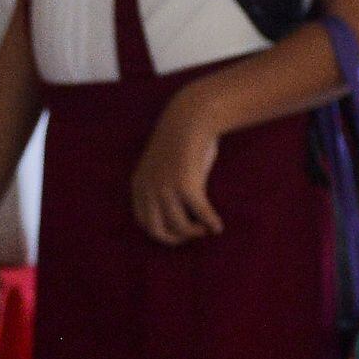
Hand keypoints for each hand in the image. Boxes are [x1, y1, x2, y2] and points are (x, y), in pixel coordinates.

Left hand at [132, 95, 222, 244]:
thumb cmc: (180, 144)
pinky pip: (201, 214)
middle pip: (157, 231)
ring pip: (180, 227)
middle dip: (175, 239)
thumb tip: (173, 216)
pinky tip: (218, 227)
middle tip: (192, 235)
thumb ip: (161, 188)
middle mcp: (148, 189)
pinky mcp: (186, 185)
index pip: (143, 222)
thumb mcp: (161, 168)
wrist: (189, 119)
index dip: (162, 232)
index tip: (179, 231)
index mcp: (140, 185)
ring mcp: (165, 188)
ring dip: (195, 231)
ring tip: (206, 227)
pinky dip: (211, 223)